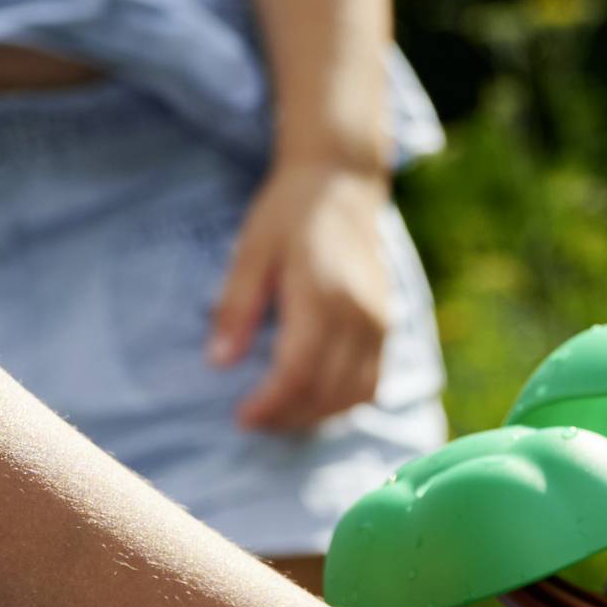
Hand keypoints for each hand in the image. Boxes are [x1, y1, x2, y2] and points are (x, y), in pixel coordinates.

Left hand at [209, 160, 394, 432]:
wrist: (343, 184)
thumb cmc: (289, 212)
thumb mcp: (251, 251)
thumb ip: (236, 307)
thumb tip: (218, 362)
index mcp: (321, 296)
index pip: (297, 372)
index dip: (269, 404)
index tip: (242, 418)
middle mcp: (358, 318)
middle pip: (325, 392)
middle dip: (287, 416)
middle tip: (255, 422)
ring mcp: (378, 326)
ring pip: (352, 396)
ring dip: (316, 416)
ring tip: (281, 416)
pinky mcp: (387, 330)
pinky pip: (370, 385)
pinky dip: (342, 403)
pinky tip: (313, 401)